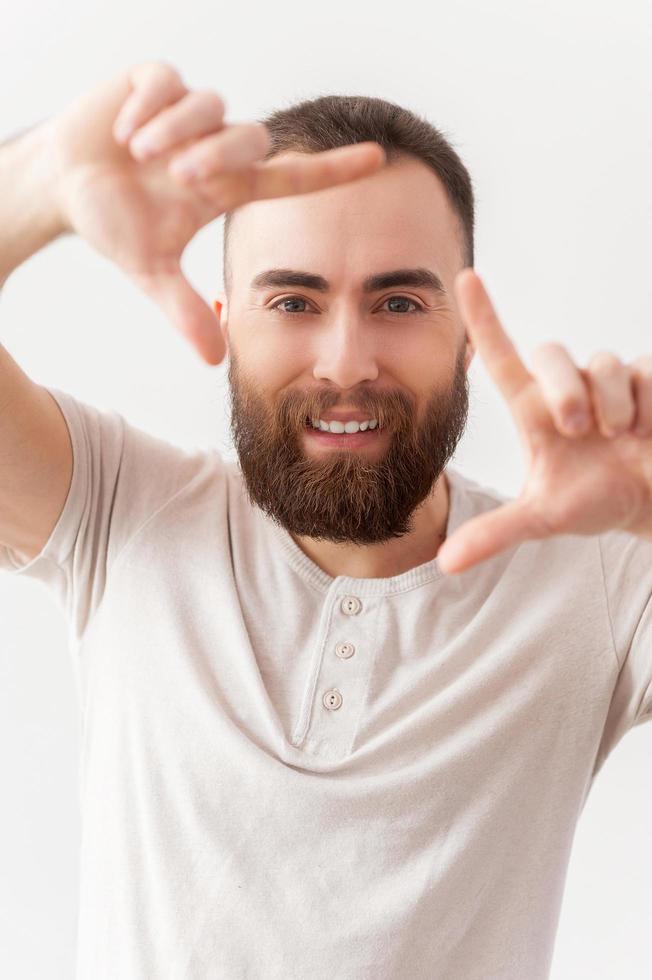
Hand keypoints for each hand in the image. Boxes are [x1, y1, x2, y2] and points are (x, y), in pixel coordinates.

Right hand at [47, 61, 385, 364]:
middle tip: (178, 178)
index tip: (379, 161)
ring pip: (209, 106)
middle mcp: (216, 147)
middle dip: (215, 156)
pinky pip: (166, 81)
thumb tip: (214, 360)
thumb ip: (184, 310)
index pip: (292, 178)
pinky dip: (145, 108)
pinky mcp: (153, 82)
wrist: (65, 187)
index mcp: (226, 187)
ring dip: (173, 133)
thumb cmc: (116, 223)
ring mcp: (188, 112)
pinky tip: (123, 133)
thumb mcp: (149, 270)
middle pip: (248, 139)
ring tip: (138, 155)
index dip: (335, 171)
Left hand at [436, 269, 651, 573]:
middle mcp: (568, 387)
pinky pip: (645, 370)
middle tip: (579, 428)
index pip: (502, 358)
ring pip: (604, 363)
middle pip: (552, 351)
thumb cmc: (595, 501)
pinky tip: (647, 433)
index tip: (465, 276)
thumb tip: (445, 562)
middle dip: (566, 388)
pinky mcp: (649, 377)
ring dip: (613, 406)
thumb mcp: (543, 519)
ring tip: (621, 439)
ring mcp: (610, 380)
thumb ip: (496, 533)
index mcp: (535, 412)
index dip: (484, 317)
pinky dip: (647, 407)